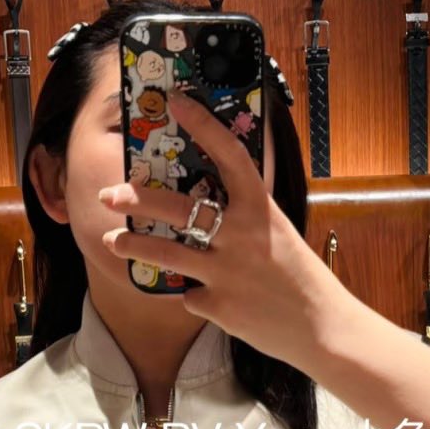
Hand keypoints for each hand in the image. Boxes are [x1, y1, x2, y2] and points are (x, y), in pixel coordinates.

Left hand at [98, 88, 335, 370]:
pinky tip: (210, 297)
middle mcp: (241, 234)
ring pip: (164, 253)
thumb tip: (206, 197)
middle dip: (135, 199)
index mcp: (261, 207)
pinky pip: (189, 295)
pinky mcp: (218, 305)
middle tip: (108, 194)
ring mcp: (226, 271)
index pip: (228, 154)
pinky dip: (194, 295)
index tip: (176, 101)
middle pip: (176, 208)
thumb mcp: (277, 232)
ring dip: (133, 245)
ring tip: (111, 241)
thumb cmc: (299, 275)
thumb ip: (245, 215)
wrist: (322, 327)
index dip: (201, 124)